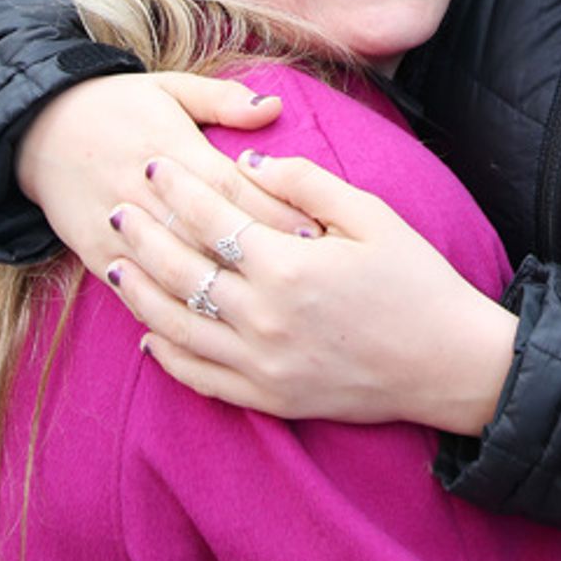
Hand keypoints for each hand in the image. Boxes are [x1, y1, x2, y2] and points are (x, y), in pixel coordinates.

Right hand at [15, 72, 294, 280]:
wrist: (37, 125)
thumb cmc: (117, 104)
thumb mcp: (170, 86)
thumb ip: (223, 99)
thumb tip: (274, 107)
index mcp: (173, 149)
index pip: (231, 188)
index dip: (271, 210)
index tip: (312, 231)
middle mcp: (147, 191)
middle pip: (208, 231)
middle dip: (257, 255)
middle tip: (305, 278)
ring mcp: (118, 224)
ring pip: (174, 265)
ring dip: (218, 286)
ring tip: (265, 306)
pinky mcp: (93, 250)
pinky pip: (135, 286)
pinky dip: (167, 306)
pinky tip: (204, 324)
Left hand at [103, 151, 518, 431]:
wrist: (448, 364)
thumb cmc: (416, 281)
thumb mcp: (371, 215)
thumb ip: (307, 183)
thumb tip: (248, 162)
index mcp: (288, 266)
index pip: (210, 219)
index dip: (177, 189)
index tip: (154, 166)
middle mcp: (264, 318)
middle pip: (180, 271)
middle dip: (142, 235)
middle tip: (118, 208)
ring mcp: (262, 364)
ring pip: (176, 327)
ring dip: (137, 294)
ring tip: (111, 266)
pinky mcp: (268, 399)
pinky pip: (199, 378)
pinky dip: (166, 356)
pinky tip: (147, 337)